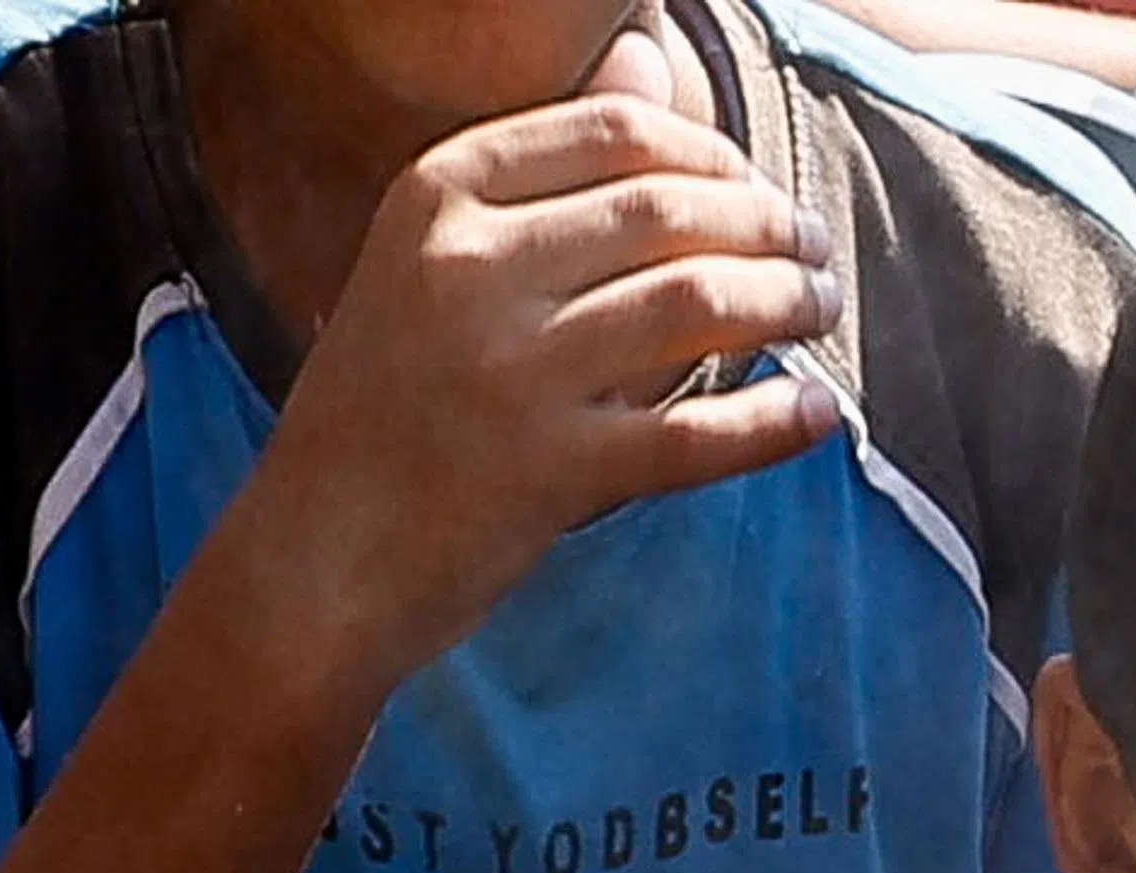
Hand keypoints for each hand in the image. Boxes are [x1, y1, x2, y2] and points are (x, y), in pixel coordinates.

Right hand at [237, 25, 844, 692]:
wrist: (313, 554)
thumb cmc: (388, 405)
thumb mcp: (430, 261)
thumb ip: (543, 174)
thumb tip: (649, 57)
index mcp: (439, 197)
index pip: (614, 132)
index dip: (713, 153)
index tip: (755, 184)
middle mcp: (472, 269)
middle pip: (669, 211)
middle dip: (767, 223)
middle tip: (815, 250)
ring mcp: (511, 372)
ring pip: (697, 302)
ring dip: (786, 301)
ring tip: (822, 311)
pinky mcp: (551, 473)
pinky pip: (700, 435)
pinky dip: (776, 422)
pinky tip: (817, 414)